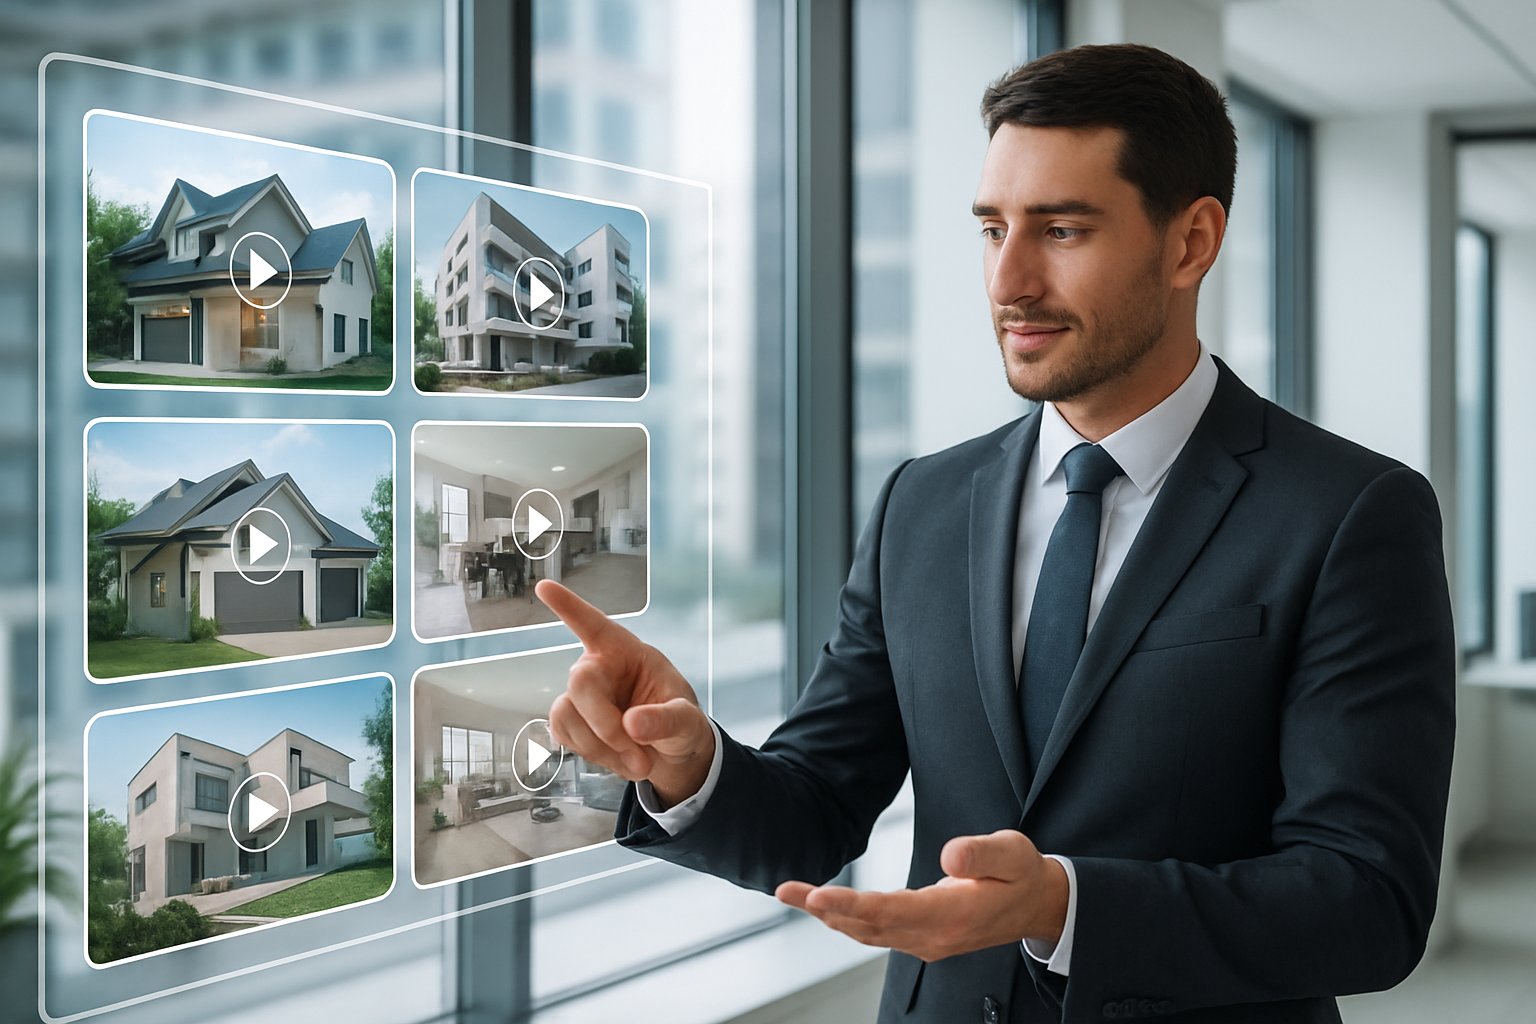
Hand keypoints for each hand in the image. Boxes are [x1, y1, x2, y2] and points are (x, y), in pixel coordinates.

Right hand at [536, 579, 714, 807]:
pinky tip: (618, 759)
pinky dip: (593, 755)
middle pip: (580, 683)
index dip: (569, 606)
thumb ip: (666, 720)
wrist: (672, 757)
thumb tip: (632, 724)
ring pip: (566, 715)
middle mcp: (599, 668)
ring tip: (637, 762)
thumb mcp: (687, 721)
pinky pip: (563, 735)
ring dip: (599, 746)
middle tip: (637, 754)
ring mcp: (582, 697)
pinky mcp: (572, 723)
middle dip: (605, 724)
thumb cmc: (681, 725)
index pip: (594, 624)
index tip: (545, 586)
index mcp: (627, 652)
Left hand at [775, 829, 1068, 962]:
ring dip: (828, 915)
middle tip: (786, 890)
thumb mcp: (1013, 854)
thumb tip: (951, 855)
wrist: (1036, 905)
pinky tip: (824, 907)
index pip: (893, 912)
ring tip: (791, 894)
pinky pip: (876, 931)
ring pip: (868, 932)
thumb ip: (982, 854)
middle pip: (870, 925)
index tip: (819, 896)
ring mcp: (927, 941)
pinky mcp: (922, 937)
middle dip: (825, 909)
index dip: (853, 905)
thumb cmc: (1022, 873)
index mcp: (954, 915)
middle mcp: (934, 935)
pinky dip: (846, 919)